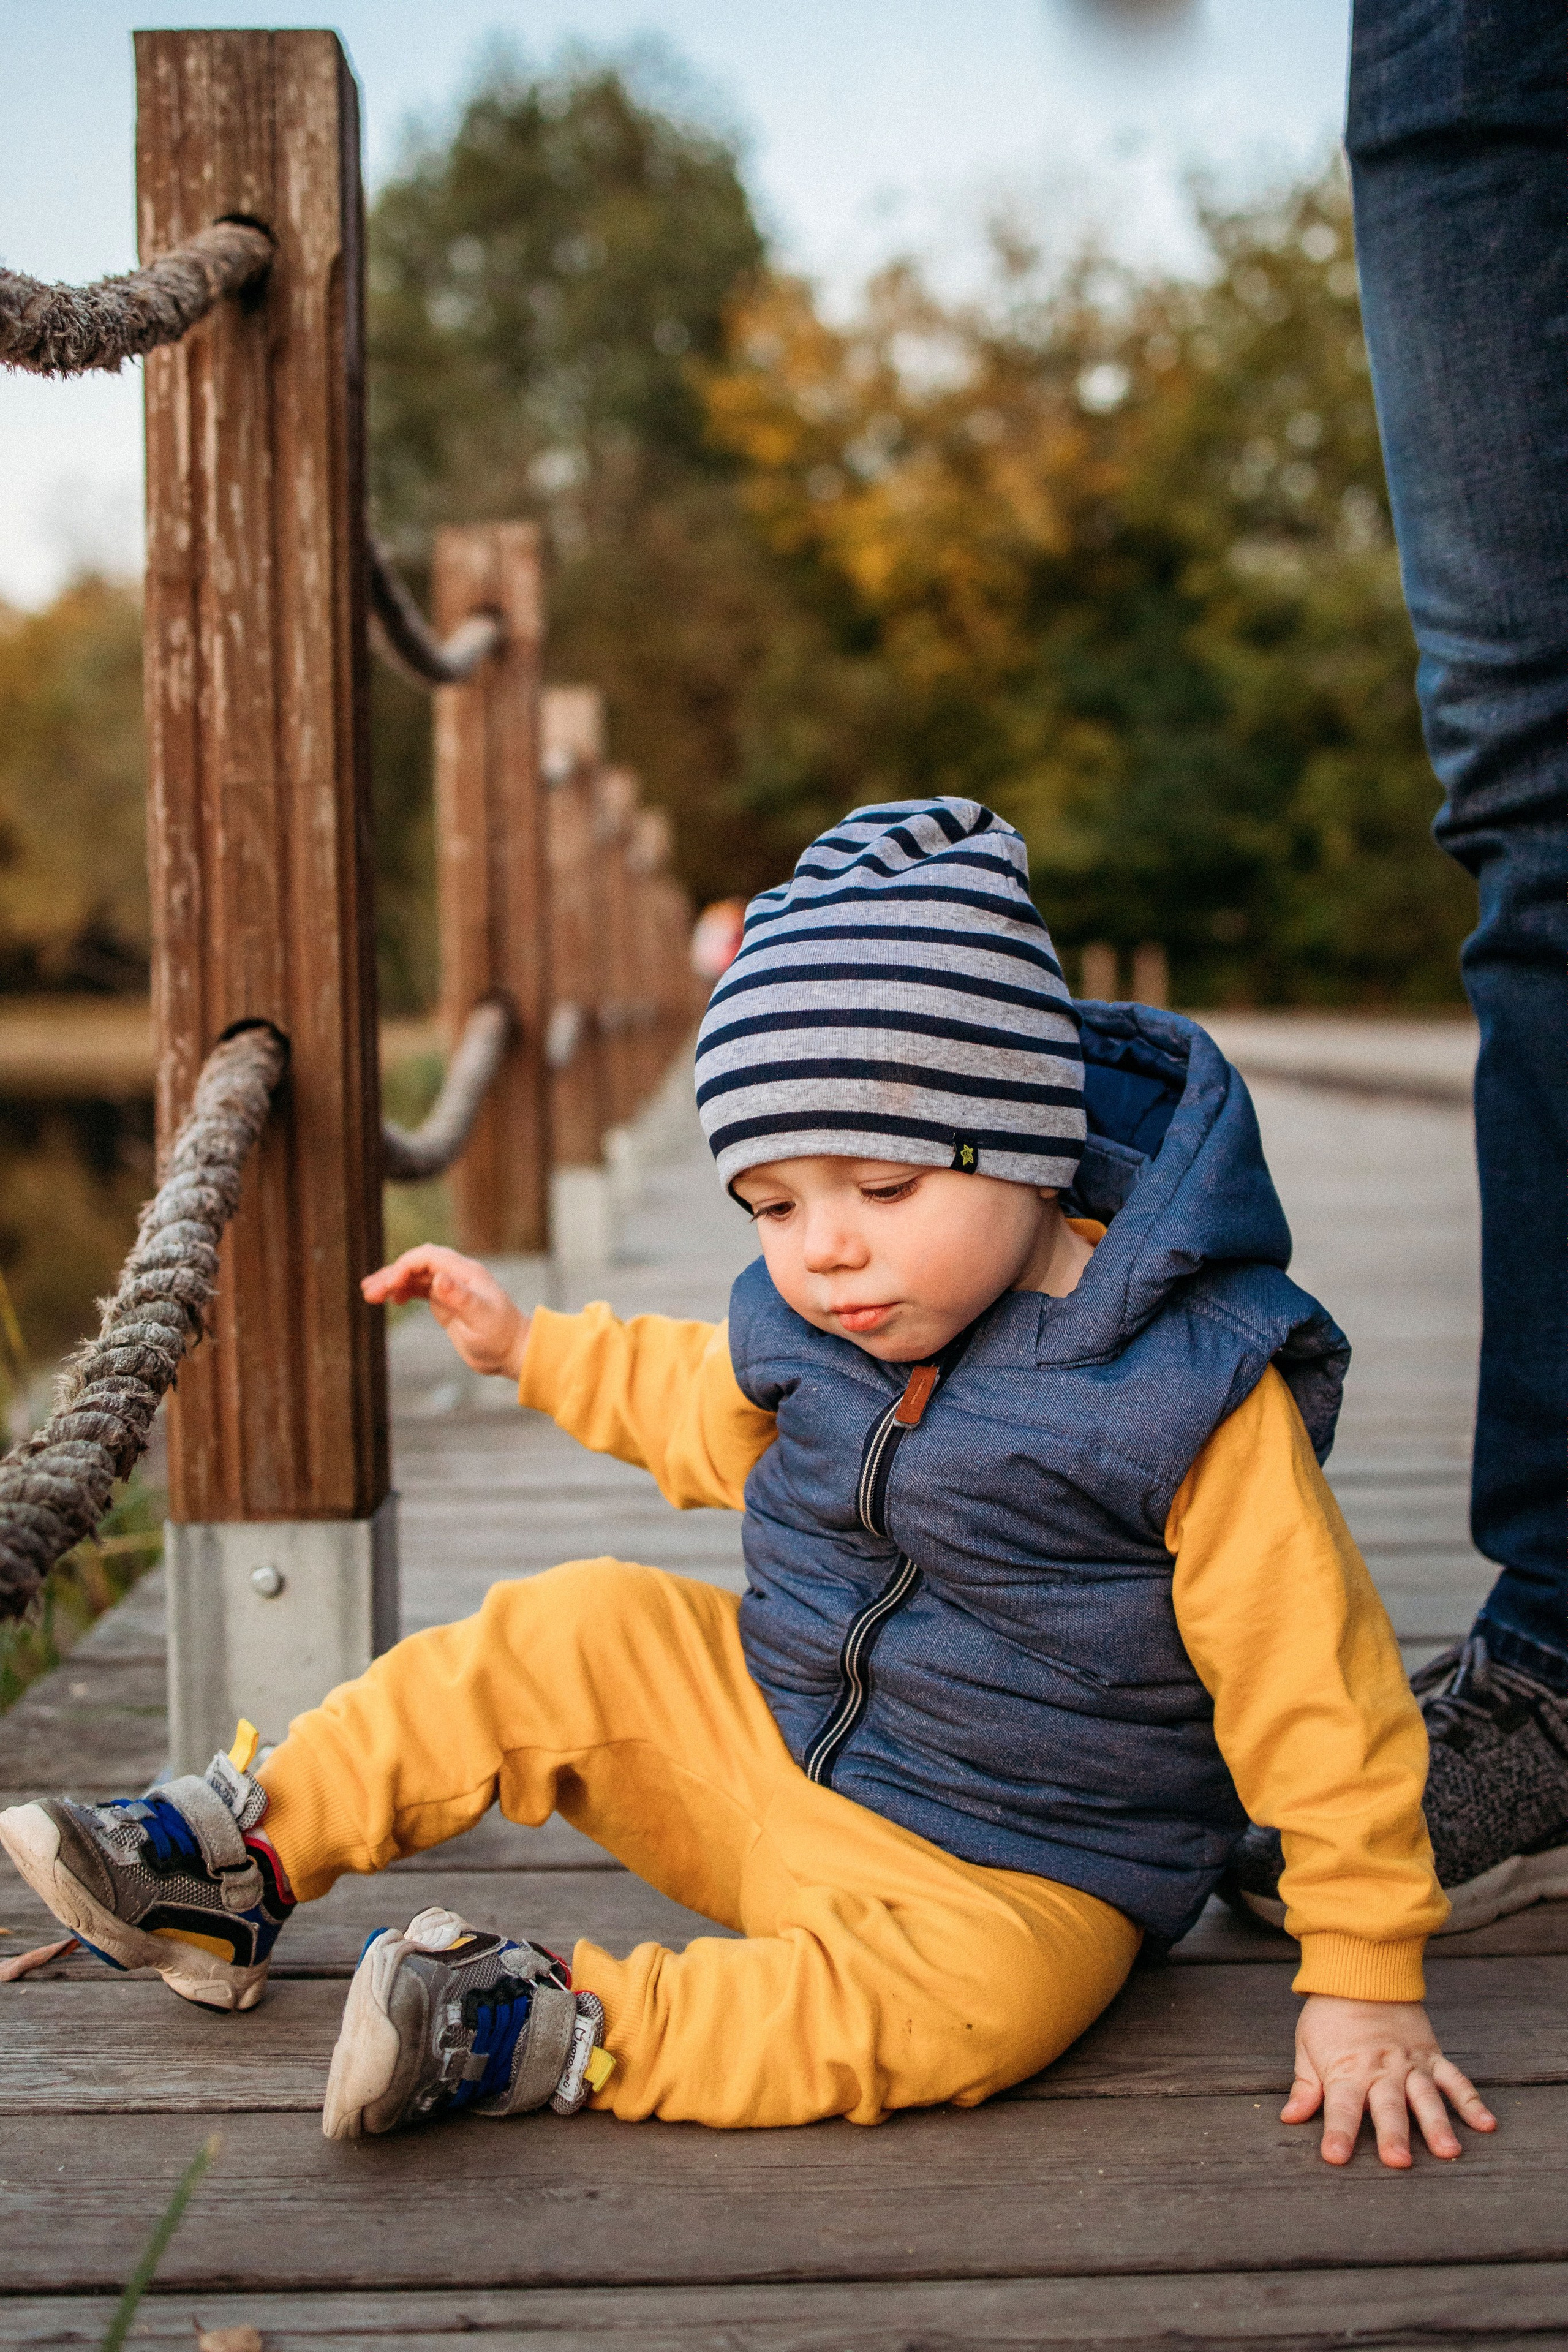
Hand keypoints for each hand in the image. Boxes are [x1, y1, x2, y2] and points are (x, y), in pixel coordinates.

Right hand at [362, 1246, 530, 1380]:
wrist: (512, 1351)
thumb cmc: (499, 1335)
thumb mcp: (480, 1317)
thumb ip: (460, 1297)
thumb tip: (439, 1278)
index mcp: (465, 1272)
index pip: (427, 1257)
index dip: (405, 1266)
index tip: (390, 1286)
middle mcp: (456, 1275)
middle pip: (417, 1265)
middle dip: (392, 1275)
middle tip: (369, 1292)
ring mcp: (450, 1288)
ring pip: (415, 1277)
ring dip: (393, 1283)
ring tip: (370, 1295)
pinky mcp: (446, 1302)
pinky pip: (419, 1289)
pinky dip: (403, 1291)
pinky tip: (391, 1299)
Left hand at [1283, 1994, 1495, 2168]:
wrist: (1362, 1971)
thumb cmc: (1330, 2014)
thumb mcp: (1307, 2046)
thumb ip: (1305, 2087)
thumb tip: (1289, 2118)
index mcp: (1346, 2070)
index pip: (1340, 2107)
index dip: (1338, 2133)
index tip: (1335, 2157)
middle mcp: (1381, 2070)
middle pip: (1387, 2107)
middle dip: (1392, 2134)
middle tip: (1399, 2162)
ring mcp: (1410, 2064)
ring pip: (1426, 2097)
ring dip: (1436, 2124)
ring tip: (1448, 2151)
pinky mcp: (1432, 2056)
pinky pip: (1455, 2080)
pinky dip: (1472, 2102)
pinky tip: (1486, 2125)